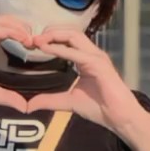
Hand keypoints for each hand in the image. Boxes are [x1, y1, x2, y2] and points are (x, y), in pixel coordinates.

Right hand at [0, 18, 32, 124]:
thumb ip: (6, 97)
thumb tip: (25, 107)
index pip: (7, 30)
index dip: (22, 33)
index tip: (35, 46)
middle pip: (6, 21)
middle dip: (24, 27)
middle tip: (38, 40)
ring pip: (1, 22)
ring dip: (20, 27)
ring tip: (32, 37)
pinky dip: (10, 31)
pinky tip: (22, 38)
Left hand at [27, 28, 149, 150]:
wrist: (120, 118)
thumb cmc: (100, 108)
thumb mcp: (68, 102)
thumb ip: (50, 100)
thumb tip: (29, 105)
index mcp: (85, 59)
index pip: (67, 39)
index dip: (50, 38)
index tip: (32, 43)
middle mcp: (91, 54)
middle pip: (70, 32)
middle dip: (51, 31)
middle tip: (32, 39)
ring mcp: (96, 58)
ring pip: (74, 36)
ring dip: (55, 35)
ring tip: (38, 40)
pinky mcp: (99, 65)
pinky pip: (77, 53)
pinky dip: (60, 49)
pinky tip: (47, 49)